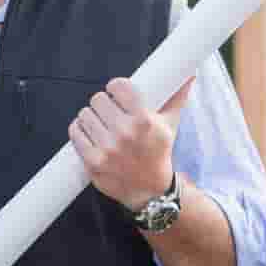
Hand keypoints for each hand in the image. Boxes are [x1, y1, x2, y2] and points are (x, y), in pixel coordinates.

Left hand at [70, 77, 192, 211]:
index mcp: (145, 121)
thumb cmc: (158, 153)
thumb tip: (190, 74)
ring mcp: (107, 149)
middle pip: (97, 99)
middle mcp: (125, 134)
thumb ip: (177, 98)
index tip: (117, 94)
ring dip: (91, 117)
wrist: (150, 191)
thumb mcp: (169, 125)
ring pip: (84, 114)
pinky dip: (80, 131)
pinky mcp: (92, 161)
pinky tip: (92, 136)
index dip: (115, 88)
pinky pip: (75, 132)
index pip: (118, 85)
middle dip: (103, 104)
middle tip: (110, 113)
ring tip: (102, 126)